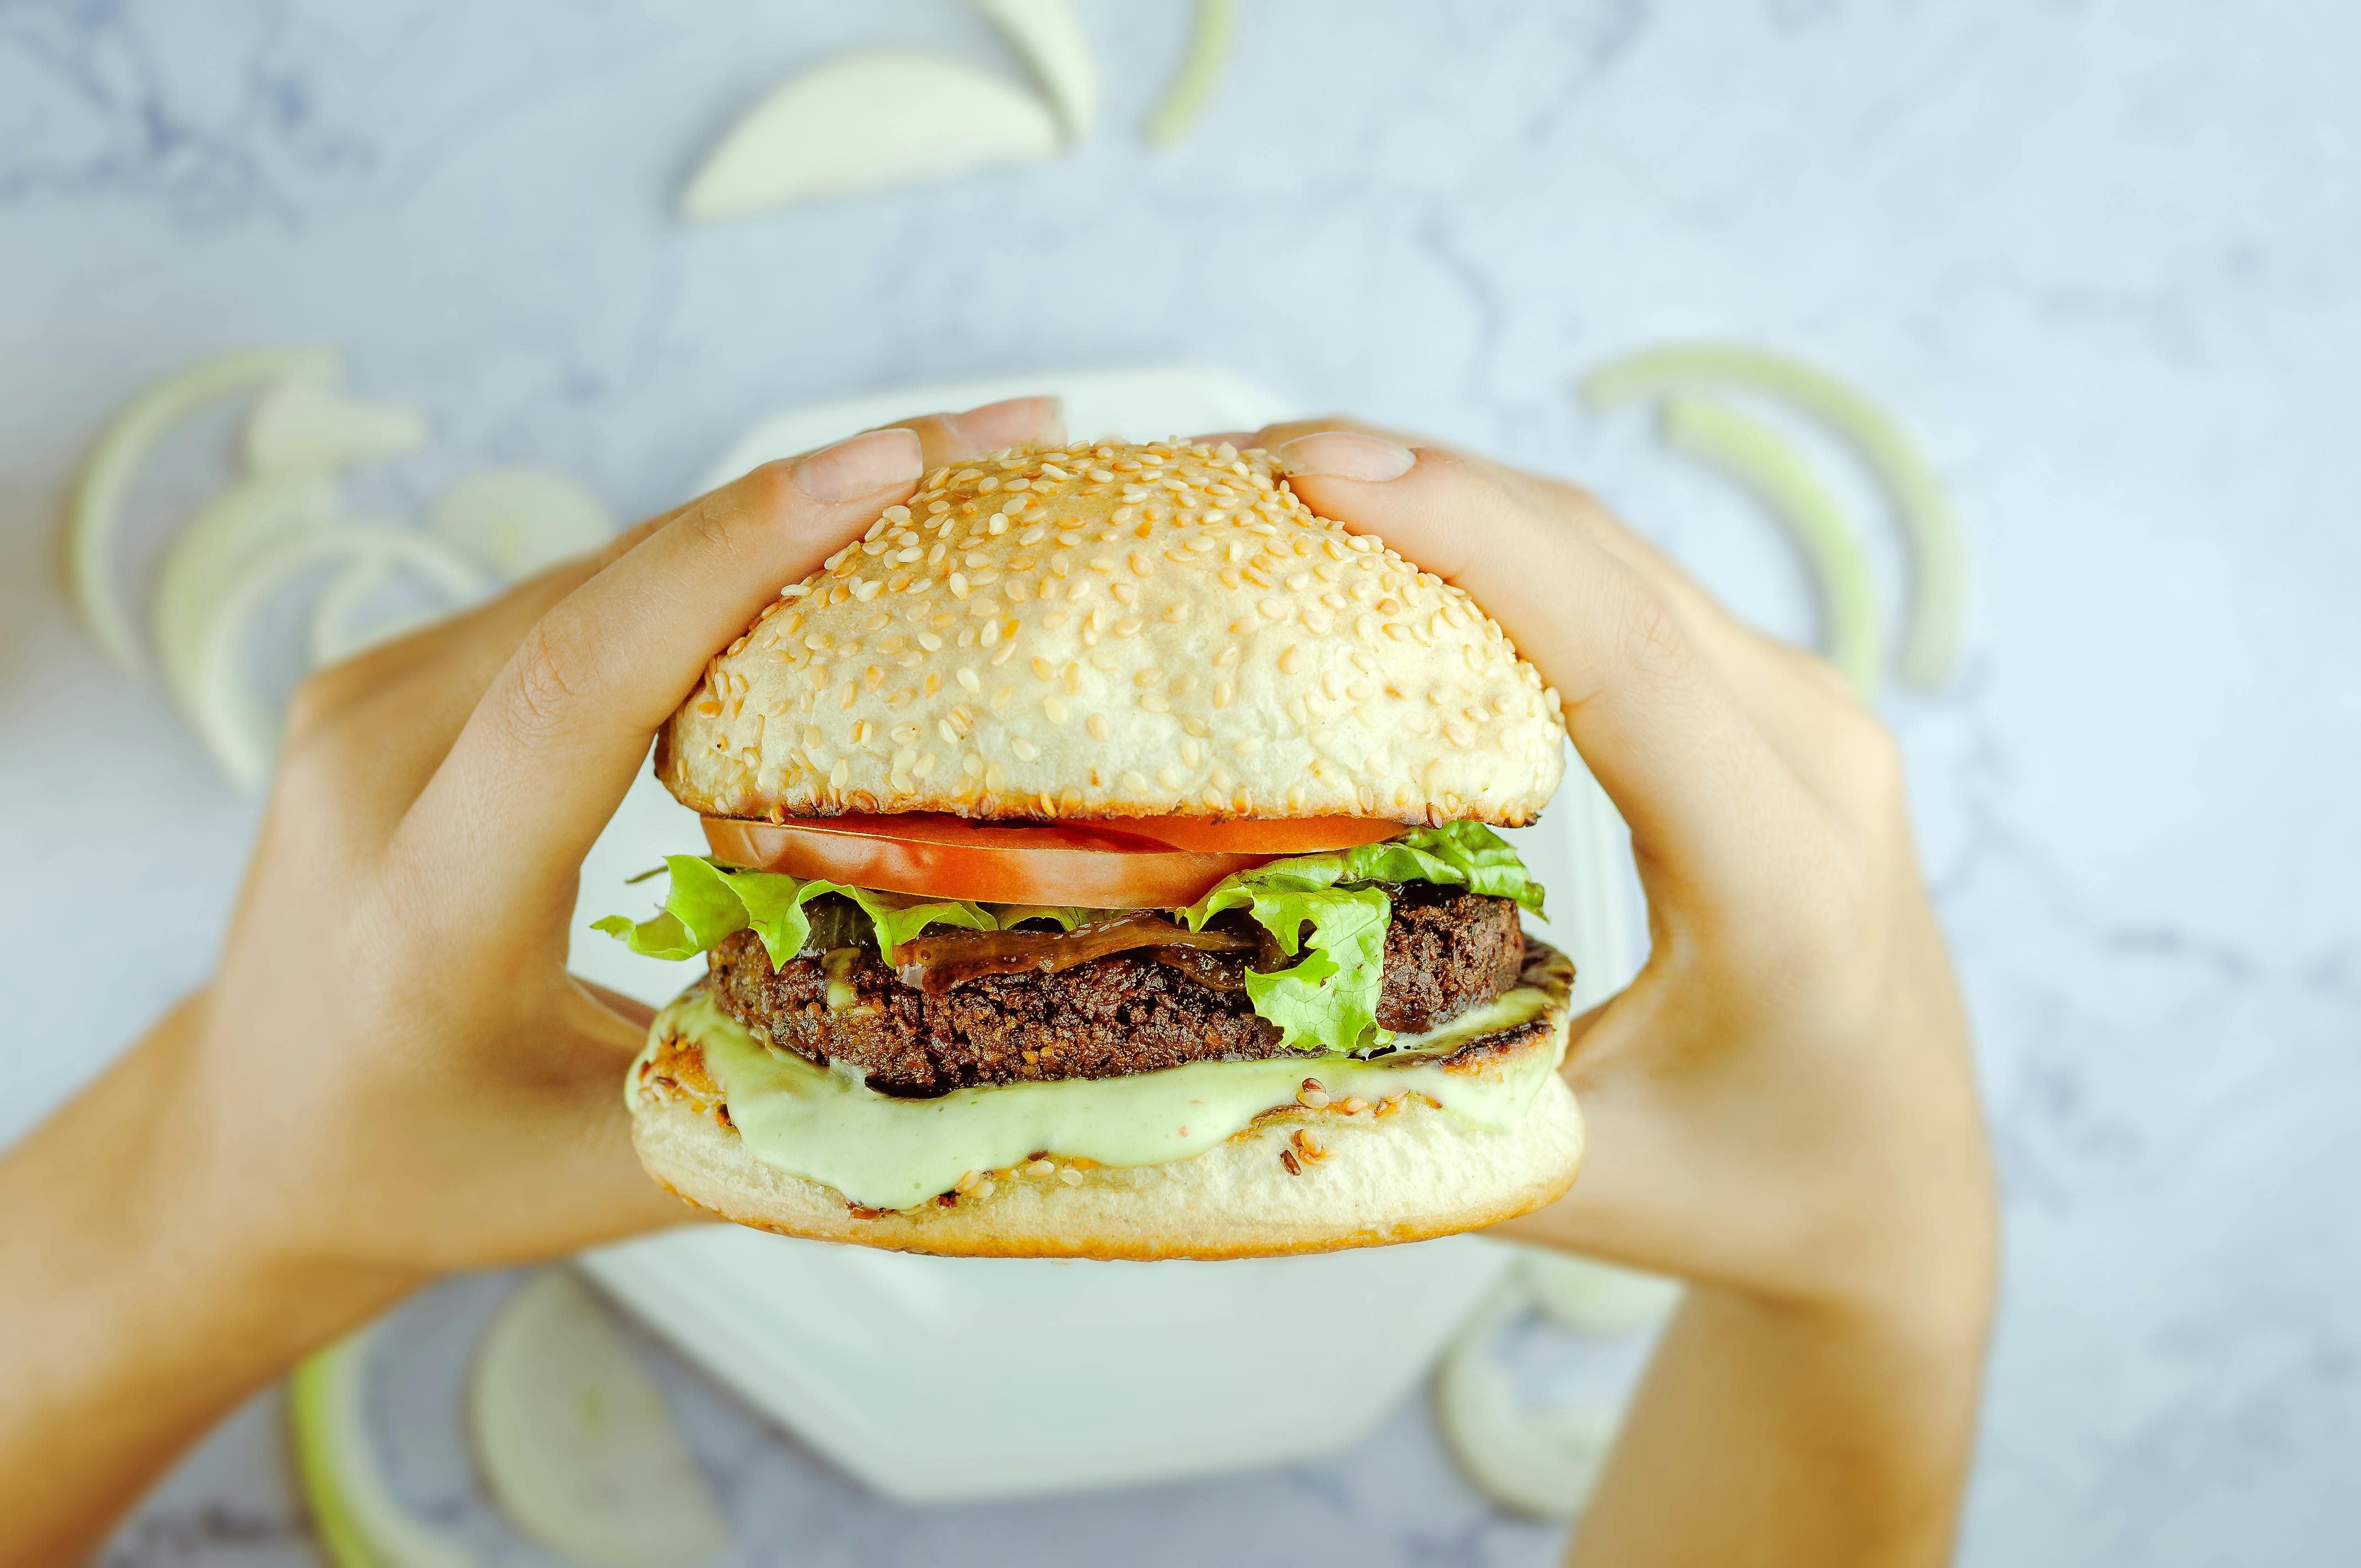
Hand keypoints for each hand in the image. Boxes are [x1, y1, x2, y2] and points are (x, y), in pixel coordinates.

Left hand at [0, 396, 1065, 1566]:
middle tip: (1009, 436)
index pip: (584, 683)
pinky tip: (823, 546)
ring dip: (777, 515)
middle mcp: (373, 768)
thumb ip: (781, 1110)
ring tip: (950, 476)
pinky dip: (710, 564)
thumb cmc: (421, 1168)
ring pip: (609, 572)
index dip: (741, 557)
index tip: (893, 465)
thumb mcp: (605, 1178)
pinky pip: (580, 598)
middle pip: (617, 589)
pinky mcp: (401, 677)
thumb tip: (986, 1046)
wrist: (242, 1140)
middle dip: (818, 494)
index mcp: (424, 904)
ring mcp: (371, 701)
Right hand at [1256, 422, 1997, 1565]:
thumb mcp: (1573, 1177)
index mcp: (1783, 877)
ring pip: (1610, 557)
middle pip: (1605, 568)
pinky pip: (1623, 591)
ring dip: (1451, 503)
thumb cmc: (1754, 1196)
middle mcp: (1815, 759)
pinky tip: (1394, 542)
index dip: (1472, 545)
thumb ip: (1404, 1101)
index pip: (1623, 657)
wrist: (1902, 1189)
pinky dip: (1499, 549)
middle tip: (1233, 467)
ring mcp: (1804, 713)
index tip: (1321, 475)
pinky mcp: (1768, 703)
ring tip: (1282, 487)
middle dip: (1420, 487)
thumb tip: (1209, 1016)